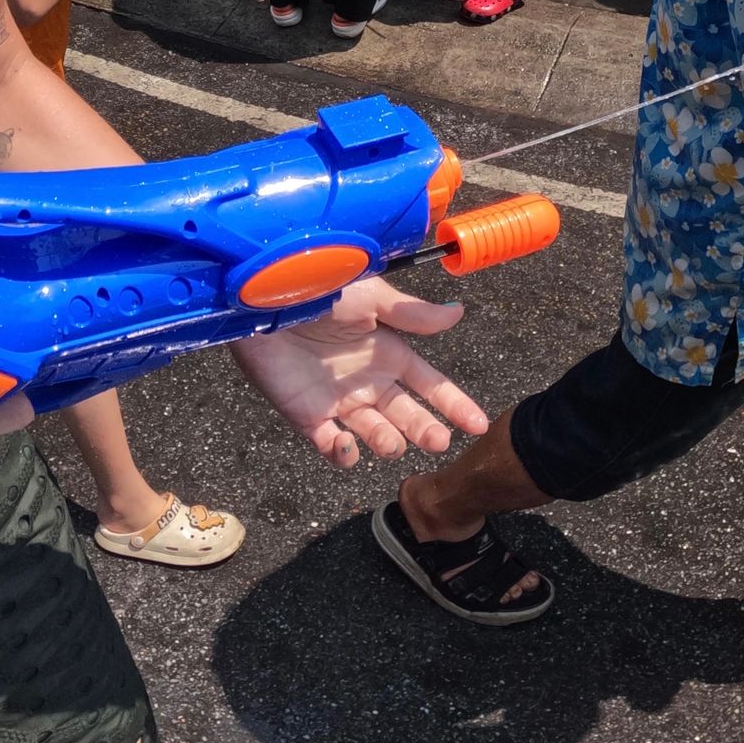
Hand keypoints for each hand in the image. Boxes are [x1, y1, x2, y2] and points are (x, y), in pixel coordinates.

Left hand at [233, 276, 488, 466]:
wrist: (263, 299)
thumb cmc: (319, 288)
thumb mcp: (372, 298)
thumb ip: (414, 315)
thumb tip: (459, 312)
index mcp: (387, 351)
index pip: (430, 384)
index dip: (454, 404)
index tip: (479, 425)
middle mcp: (367, 380)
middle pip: (407, 415)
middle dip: (426, 430)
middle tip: (438, 441)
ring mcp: (338, 400)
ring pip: (375, 434)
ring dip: (388, 442)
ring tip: (392, 442)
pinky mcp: (307, 415)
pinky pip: (330, 445)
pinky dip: (342, 454)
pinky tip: (348, 447)